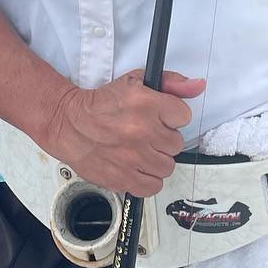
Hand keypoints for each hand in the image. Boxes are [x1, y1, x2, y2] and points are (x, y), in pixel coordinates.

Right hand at [44, 68, 206, 198]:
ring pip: (167, 166)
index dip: (172, 117)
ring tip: (141, 150)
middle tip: (146, 134)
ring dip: (156, 159)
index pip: (184, 116)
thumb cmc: (101, 104)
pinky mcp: (123, 178)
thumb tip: (198, 86)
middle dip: (163, 139)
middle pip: (176, 143)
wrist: (69, 124)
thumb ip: (171, 82)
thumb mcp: (136, 81)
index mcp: (146, 103)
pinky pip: (153, 186)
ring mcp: (133, 157)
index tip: (160, 117)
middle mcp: (142, 131)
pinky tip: (137, 166)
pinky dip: (147, 179)